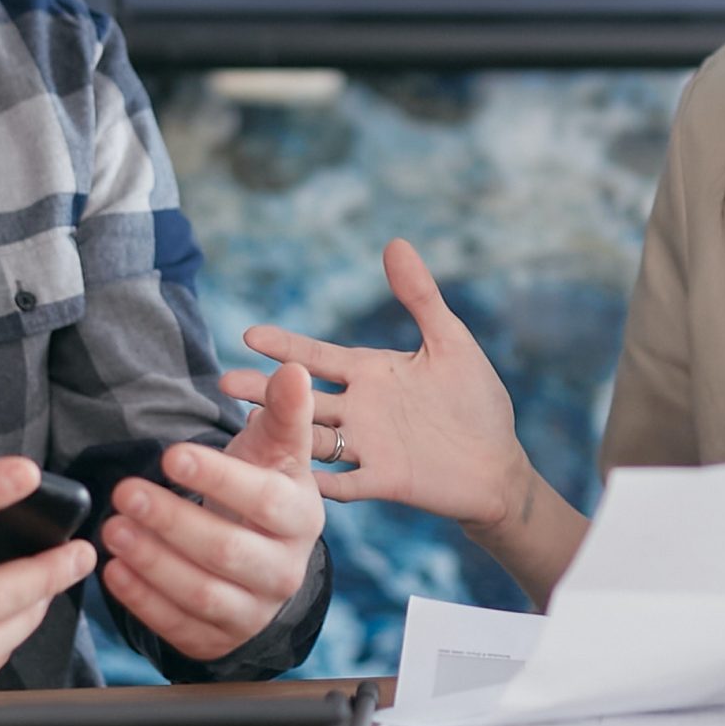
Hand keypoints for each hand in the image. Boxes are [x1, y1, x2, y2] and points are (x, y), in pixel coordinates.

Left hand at [98, 360, 326, 662]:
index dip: (218, 479)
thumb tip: (294, 370)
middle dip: (171, 522)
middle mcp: (285, 569)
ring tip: (112, 530)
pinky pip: (180, 626)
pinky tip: (114, 572)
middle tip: (124, 493)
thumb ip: (285, 411)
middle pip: (227, 551)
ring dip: (152, 562)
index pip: (264, 500)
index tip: (170, 455)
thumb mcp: (277, 451)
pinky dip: (143, 601)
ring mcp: (255, 610)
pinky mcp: (221, 638)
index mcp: (301, 517)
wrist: (266, 558)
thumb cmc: (264, 490)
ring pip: (202, 593)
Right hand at [221, 237, 529, 527]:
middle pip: (302, 397)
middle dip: (264, 389)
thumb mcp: (450, 342)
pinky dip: (320, 482)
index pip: (318, 356)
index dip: (286, 346)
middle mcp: (359, 409)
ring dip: (283, 430)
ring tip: (246, 425)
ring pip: (312, 437)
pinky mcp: (383, 481)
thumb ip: (420, 297)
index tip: (249, 335)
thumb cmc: (476, 401)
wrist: (499, 465)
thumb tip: (394, 242)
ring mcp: (367, 446)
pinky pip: (345, 483)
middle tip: (225, 381)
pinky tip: (294, 478)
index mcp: (370, 373)